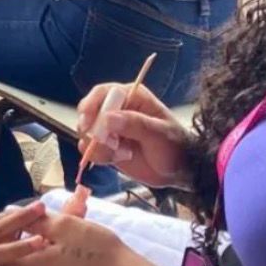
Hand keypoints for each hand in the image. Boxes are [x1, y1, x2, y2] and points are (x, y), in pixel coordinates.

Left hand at [3, 212, 140, 265]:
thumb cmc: (94, 248)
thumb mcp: (63, 225)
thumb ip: (34, 221)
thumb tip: (14, 216)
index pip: (3, 253)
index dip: (7, 235)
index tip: (21, 221)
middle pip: (20, 263)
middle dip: (28, 242)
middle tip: (46, 224)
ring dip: (43, 254)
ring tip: (62, 237)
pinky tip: (71, 256)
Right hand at [77, 83, 192, 188]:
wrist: (179, 172)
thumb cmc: (175, 147)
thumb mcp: (159, 134)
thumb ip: (135, 124)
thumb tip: (108, 118)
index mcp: (132, 97)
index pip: (103, 93)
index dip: (91, 105)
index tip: (87, 123)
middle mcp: (118, 110)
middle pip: (89, 113)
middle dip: (93, 131)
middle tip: (109, 144)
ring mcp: (110, 130)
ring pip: (87, 134)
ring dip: (99, 146)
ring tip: (122, 153)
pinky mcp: (107, 147)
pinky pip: (91, 150)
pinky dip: (100, 156)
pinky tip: (118, 159)